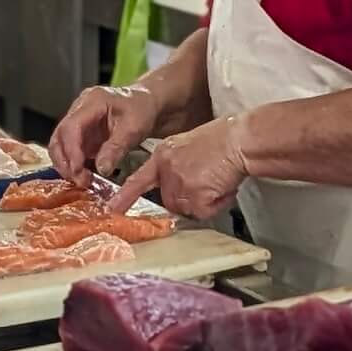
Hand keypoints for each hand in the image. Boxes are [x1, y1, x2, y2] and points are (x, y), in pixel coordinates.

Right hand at [49, 84, 159, 186]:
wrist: (147, 105)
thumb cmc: (142, 110)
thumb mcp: (134, 128)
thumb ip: (116, 147)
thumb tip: (102, 169)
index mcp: (92, 102)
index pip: (71, 127)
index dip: (71, 151)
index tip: (78, 170)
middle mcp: (79, 110)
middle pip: (59, 136)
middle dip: (65, 161)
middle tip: (79, 180)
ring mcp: (79, 123)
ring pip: (60, 145)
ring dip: (67, 165)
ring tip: (82, 181)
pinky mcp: (82, 135)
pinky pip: (71, 151)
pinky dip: (74, 165)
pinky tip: (85, 176)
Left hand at [108, 115, 249, 220]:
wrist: (239, 139)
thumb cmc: (223, 140)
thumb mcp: (189, 147)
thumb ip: (178, 166)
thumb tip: (183, 186)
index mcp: (164, 155)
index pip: (139, 179)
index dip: (125, 196)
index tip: (112, 209)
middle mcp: (167, 170)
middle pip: (172, 202)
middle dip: (191, 198)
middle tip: (209, 181)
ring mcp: (178, 183)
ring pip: (189, 209)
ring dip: (206, 201)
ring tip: (219, 180)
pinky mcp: (193, 195)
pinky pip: (205, 212)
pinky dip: (217, 203)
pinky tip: (223, 185)